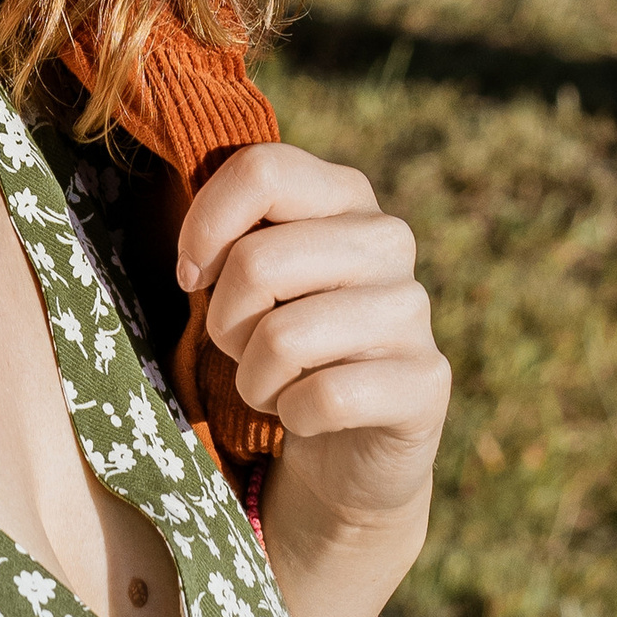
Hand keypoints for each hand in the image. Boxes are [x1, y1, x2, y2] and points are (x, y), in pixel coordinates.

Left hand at [179, 143, 449, 616]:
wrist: (349, 445)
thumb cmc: (284, 338)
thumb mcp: (254, 273)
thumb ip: (232, 230)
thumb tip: (194, 255)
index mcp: (344, 192)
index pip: (261, 171)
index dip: (205, 227)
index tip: (191, 276)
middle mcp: (388, 238)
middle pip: (257, 262)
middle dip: (225, 322)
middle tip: (241, 347)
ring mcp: (412, 310)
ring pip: (282, 337)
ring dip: (254, 378)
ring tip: (274, 383)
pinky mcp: (424, 382)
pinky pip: (322, 398)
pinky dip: (293, 415)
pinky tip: (307, 415)